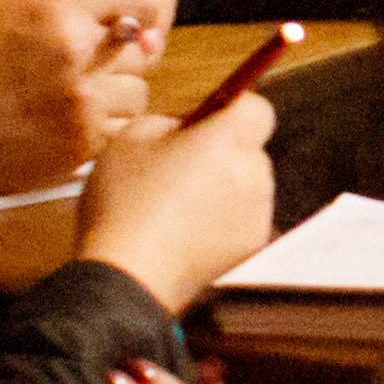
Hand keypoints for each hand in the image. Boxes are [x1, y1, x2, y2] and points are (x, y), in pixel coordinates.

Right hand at [0, 0, 175, 197]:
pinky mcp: (83, 142)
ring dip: (117, 94)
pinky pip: (122, 127)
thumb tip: (141, 18)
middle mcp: (72, 56)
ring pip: (137, 90)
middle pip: (139, 46)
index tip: (139, 14)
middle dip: (121, 56)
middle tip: (91, 66)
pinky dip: (106, 126)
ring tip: (77, 97)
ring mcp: (81, 103)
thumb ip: (79, 10)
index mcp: (55, 16)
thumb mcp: (19, 19)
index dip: (140, 3)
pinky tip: (72, 121)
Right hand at [67, 91, 276, 313]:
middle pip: (249, 148)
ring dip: (223, 184)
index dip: (232, 109)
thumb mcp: (131, 138)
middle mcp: (254, 174)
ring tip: (176, 203)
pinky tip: (185, 228)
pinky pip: (243, 216)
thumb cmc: (126, 203)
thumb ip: (169, 121)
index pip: (257, 108)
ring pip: (247, 183)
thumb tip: (186, 128)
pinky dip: (223, 217)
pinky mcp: (252, 245)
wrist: (129, 275)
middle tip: (177, 163)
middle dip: (222, 149)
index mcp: (228, 140)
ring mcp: (258, 213)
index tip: (205, 118)